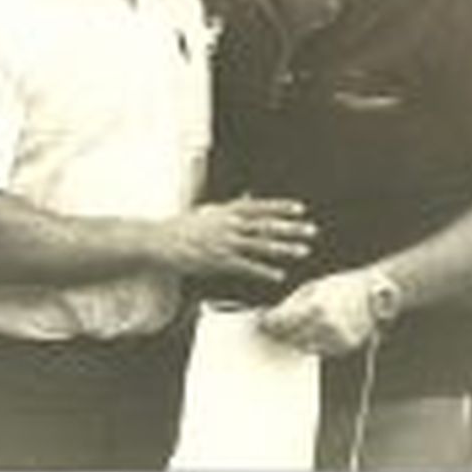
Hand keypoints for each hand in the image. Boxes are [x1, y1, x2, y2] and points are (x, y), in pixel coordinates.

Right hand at [159, 196, 316, 285]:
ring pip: (259, 245)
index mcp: (226, 211)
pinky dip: (263, 271)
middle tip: (311, 230)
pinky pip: (246, 266)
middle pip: (265, 225)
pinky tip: (278, 275)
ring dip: (283, 248)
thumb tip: (248, 196)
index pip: (259, 207)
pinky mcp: (218, 262)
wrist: (159, 241)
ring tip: (302, 251)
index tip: (300, 208)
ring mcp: (224, 243)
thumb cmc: (183, 227)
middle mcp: (228, 225)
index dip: (280, 207)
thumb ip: (231, 206)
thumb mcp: (208, 211)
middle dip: (290, 228)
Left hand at [257, 269, 377, 355]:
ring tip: (286, 332)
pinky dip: (310, 344)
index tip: (262, 322)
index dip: (269, 323)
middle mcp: (326, 326)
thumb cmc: (340, 286)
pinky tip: (305, 335)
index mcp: (316, 307)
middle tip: (269, 329)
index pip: (282, 322)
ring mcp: (337, 339)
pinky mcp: (345, 348)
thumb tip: (269, 315)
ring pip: (303, 347)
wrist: (373, 293)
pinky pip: (319, 350)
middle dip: (279, 333)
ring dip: (292, 340)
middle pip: (291, 337)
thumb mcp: (311, 288)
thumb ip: (289, 304)